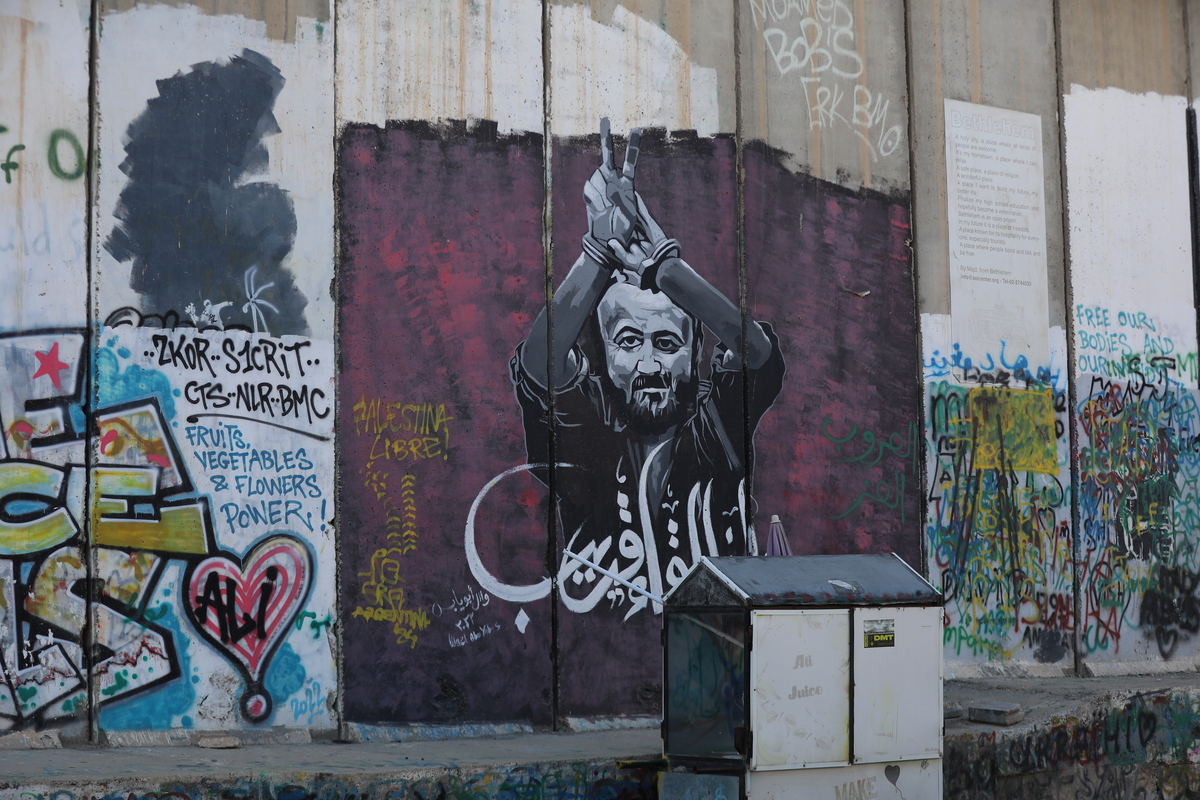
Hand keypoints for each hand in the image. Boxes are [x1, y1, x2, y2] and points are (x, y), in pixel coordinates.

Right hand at [584, 118, 641, 251]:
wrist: (607, 239)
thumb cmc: (622, 228)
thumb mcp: (627, 215)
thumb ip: (620, 199)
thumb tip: (608, 186)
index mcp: (626, 185)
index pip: (629, 163)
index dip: (632, 147)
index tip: (636, 130)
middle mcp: (613, 181)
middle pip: (607, 159)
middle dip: (606, 137)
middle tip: (604, 119)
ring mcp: (600, 186)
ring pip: (596, 178)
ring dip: (599, 193)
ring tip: (605, 207)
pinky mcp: (590, 193)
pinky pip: (589, 190)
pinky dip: (592, 199)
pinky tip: (598, 209)